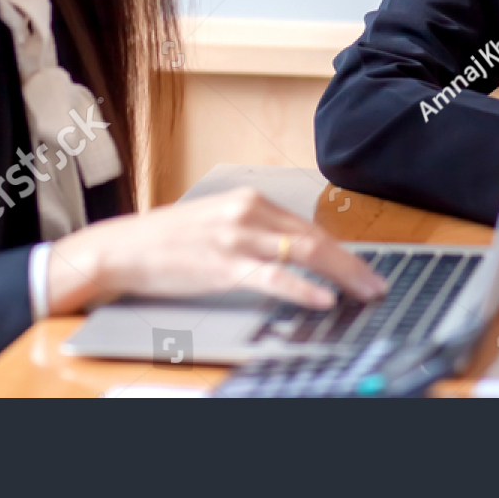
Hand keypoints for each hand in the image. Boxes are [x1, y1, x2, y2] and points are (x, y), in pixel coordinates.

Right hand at [45, 188, 388, 314]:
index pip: (307, 225)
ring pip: (303, 253)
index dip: (340, 249)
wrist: (121, 248)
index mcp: (248, 200)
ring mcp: (236, 237)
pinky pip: (272, 278)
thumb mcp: (217, 226)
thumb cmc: (167, 242)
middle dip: (351, 263)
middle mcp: (247, 211)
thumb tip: (294, 254)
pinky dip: (301, 289)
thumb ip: (254, 234)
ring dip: (341, 274)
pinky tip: (321, 299)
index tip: (362, 267)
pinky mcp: (223, 264)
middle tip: (376, 284)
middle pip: (314, 236)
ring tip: (364, 292)